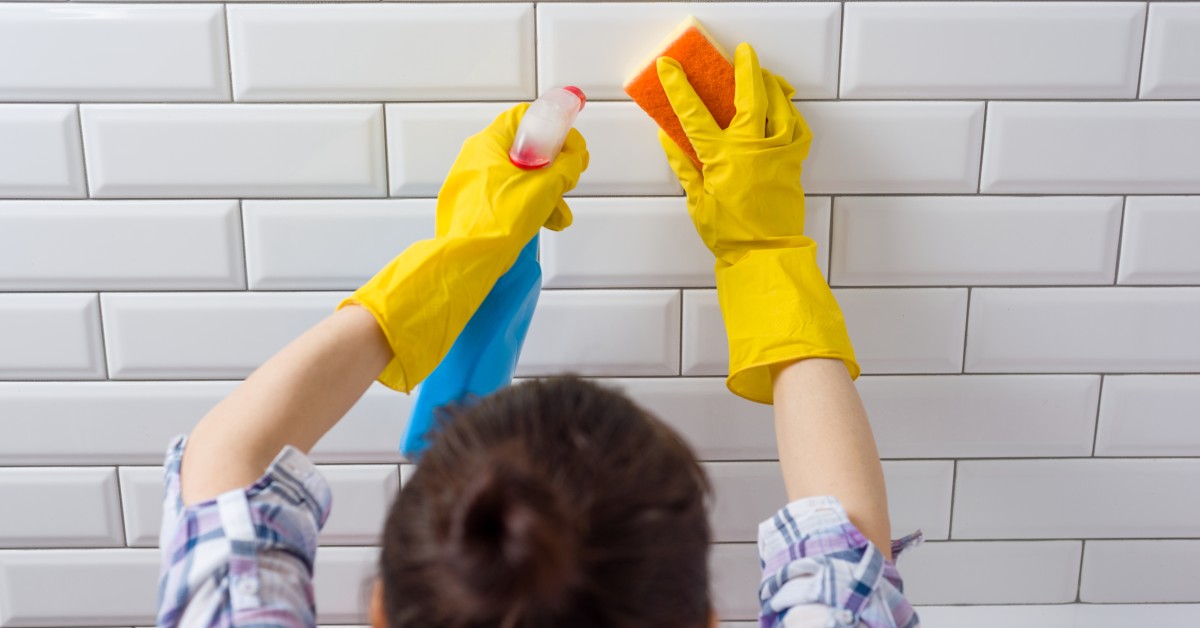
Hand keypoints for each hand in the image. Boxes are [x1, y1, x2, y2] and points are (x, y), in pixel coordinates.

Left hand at [437, 102, 588, 240]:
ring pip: (520, 177)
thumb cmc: (497, 221)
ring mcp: (475, 184)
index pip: (525, 118)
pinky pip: (509, 198)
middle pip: (525, 150)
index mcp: (488, 144)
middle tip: (569, 177)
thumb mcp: (546, 186)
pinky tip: (546, 221)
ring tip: (560, 212)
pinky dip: (529, 206)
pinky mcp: (477, 206)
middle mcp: (477, 159)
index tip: (570, 145)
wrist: (471, 259)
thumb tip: (573, 160)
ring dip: (546, 192)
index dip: (554, 128)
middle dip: (554, 167)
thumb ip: (567, 166)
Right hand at [656, 43, 811, 265]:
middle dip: (746, 68)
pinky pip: (798, 127)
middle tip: (743, 52)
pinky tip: (785, 106)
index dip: (679, 87)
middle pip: (752, 96)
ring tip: (765, 74)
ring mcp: (778, 153)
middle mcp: (753, 149)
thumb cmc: (730, 234)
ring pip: (780, 106)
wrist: (765, 253)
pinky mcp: (794, 162)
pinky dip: (792, 113)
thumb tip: (667, 138)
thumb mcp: (696, 200)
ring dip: (772, 85)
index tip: (669, 67)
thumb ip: (683, 165)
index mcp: (723, 158)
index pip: (695, 113)